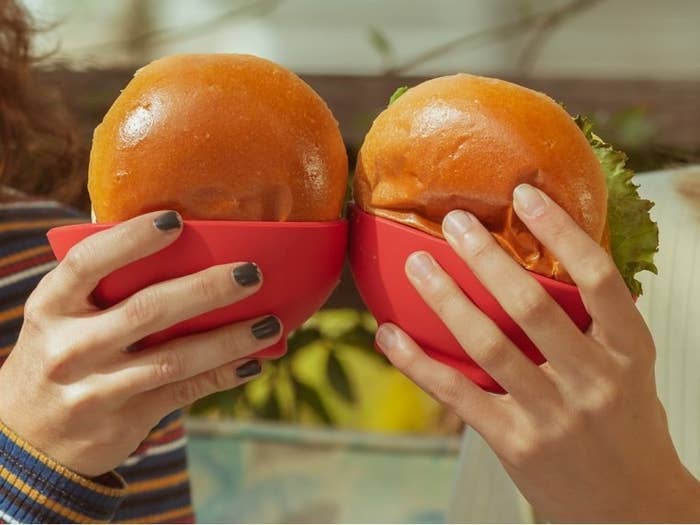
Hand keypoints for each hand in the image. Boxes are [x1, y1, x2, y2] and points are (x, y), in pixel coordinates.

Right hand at [0, 211, 281, 476]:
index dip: (132, 239)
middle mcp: (70, 347)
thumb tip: (178, 238)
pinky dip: (223, 375)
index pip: (88, 264)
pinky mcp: (124, 420)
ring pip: (175, 359)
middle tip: (252, 273)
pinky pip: (184, 393)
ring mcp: (96, 388)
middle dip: (206, 289)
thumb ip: (102, 285)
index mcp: (51, 307)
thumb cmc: (60, 354)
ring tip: (270, 323)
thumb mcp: (60, 317)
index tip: (177, 221)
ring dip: (229, 340)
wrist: (28, 439)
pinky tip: (254, 361)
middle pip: (147, 310)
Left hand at [376, 184, 699, 521]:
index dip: (561, 231)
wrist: (631, 508)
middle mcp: (594, 380)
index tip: (524, 194)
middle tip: (455, 222)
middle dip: (488, 258)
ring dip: (446, 299)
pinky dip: (417, 362)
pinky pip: (457, 393)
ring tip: (417, 264)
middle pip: (531, 305)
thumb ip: (595, 321)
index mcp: (628, 351)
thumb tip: (548, 256)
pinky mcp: (515, 443)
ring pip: (488, 344)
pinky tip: (389, 335)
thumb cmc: (625, 425)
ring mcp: (553, 415)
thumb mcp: (628, 368)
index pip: (599, 278)